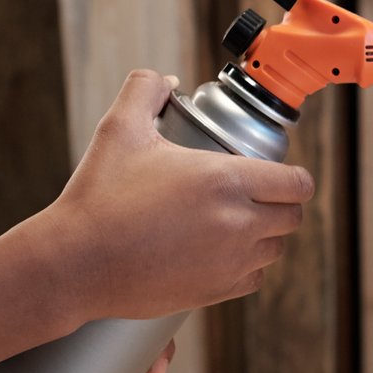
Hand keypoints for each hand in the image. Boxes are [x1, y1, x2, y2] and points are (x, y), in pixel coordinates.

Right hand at [34, 69, 314, 322]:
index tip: (281, 174)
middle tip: (257, 195)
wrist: (75, 264)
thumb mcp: (119, 129)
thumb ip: (144, 90)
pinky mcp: (216, 292)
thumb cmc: (97, 197)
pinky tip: (226, 252)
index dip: (294, 177)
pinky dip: (247, 265)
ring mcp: (230, 262)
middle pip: (293, 217)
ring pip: (276, 249)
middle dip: (281, 203)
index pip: (297, 183)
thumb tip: (166, 80)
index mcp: (226, 180)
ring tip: (239, 221)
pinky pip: (254, 279)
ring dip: (265, 234)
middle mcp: (238, 223)